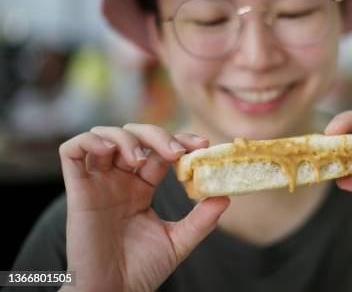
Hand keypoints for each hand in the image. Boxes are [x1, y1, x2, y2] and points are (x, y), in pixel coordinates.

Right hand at [58, 124, 228, 291]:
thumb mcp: (179, 241)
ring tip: (141, 160)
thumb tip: (225, 197)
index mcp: (141, 187)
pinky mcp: (78, 191)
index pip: (160, 149)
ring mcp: (98, 183)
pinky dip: (90, 141)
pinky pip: (71, 151)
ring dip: (127, 137)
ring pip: (104, 136)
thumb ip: (202, 219)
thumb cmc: (141, 271)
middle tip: (176, 152)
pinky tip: (111, 151)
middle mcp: (119, 180)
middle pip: (134, 135)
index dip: (180, 140)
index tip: (202, 145)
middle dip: (157, 135)